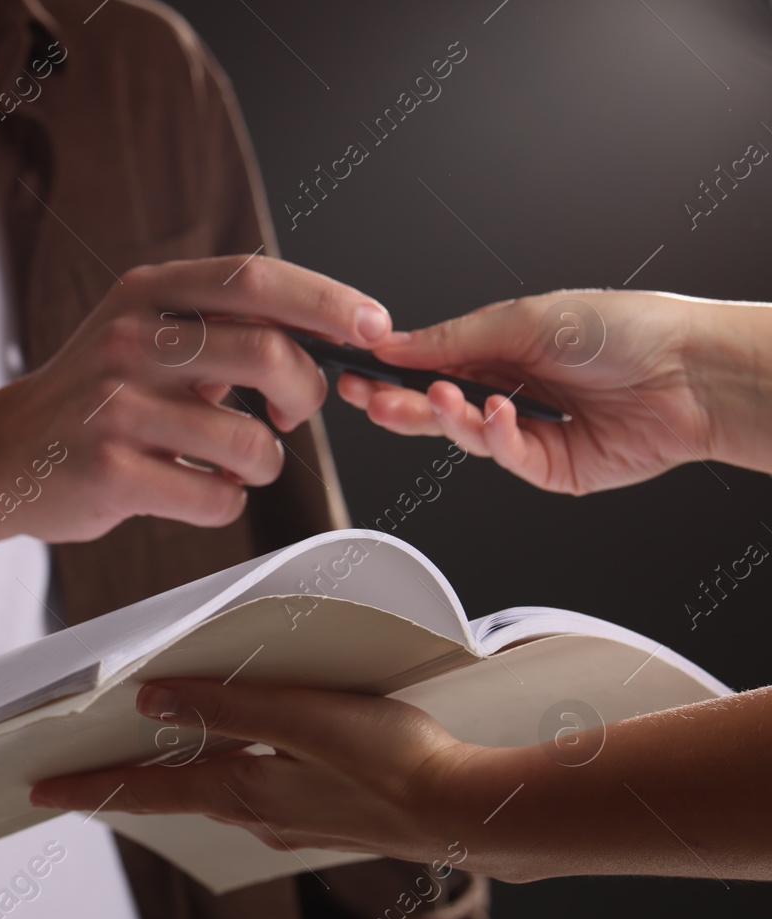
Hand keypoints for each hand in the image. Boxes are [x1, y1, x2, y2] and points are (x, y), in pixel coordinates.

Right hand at [0, 254, 392, 542]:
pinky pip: (214, 497)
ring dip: (263, 462)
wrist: (1, 454)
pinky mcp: (109, 472)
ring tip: (236, 463)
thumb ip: (219, 323)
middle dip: (306, 391)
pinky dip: (225, 501)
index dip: (327, 302)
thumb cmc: (91, 397)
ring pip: (249, 440)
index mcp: (147, 293)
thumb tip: (330, 327)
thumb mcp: (142, 331)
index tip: (374, 327)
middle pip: (269, 353)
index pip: (256, 279)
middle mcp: (131, 340)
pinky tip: (196, 489)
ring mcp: (117, 407)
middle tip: (293, 411)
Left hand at [29, 679, 470, 862]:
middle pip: (172, 797)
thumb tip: (153, 700)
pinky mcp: (325, 814)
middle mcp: (259, 815)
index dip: (90, 788)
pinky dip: (224, 779)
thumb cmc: (390, 762)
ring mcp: (293, 820)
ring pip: (213, 797)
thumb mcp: (301, 720)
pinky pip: (254, 796)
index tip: (40, 792)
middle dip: (123, 787)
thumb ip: (226, 707)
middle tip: (77, 778)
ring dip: (173, 783)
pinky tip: (238, 766)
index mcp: (242, 791)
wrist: (465, 812)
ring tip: (143, 767)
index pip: (145, 791)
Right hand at [339, 289, 723, 493]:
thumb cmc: (627, 330)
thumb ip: (454, 338)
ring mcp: (531, 433)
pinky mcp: (552, 469)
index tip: (357, 371)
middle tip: (370, 397)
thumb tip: (396, 344)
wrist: (691, 372)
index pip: (431, 367)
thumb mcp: (526, 318)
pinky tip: (499, 412)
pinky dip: (496, 435)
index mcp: (503, 350)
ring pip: (465, 436)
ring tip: (441, 398)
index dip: (391, 372)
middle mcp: (513, 392)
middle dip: (401, 404)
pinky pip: (506, 458)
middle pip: (438, 408)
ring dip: (446, 416)